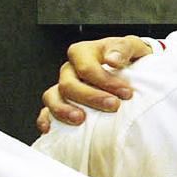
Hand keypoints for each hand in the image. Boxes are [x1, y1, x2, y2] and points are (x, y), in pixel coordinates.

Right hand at [37, 35, 152, 132]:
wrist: (129, 68)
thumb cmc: (127, 57)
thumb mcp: (131, 46)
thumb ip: (122, 48)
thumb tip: (113, 59)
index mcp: (83, 52)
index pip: (86, 68)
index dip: (105, 81)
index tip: (126, 93)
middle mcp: (69, 70)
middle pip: (69, 84)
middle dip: (90, 97)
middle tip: (113, 106)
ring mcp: (63, 87)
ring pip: (52, 97)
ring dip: (63, 110)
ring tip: (80, 120)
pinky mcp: (60, 103)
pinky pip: (45, 112)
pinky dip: (46, 120)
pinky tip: (51, 130)